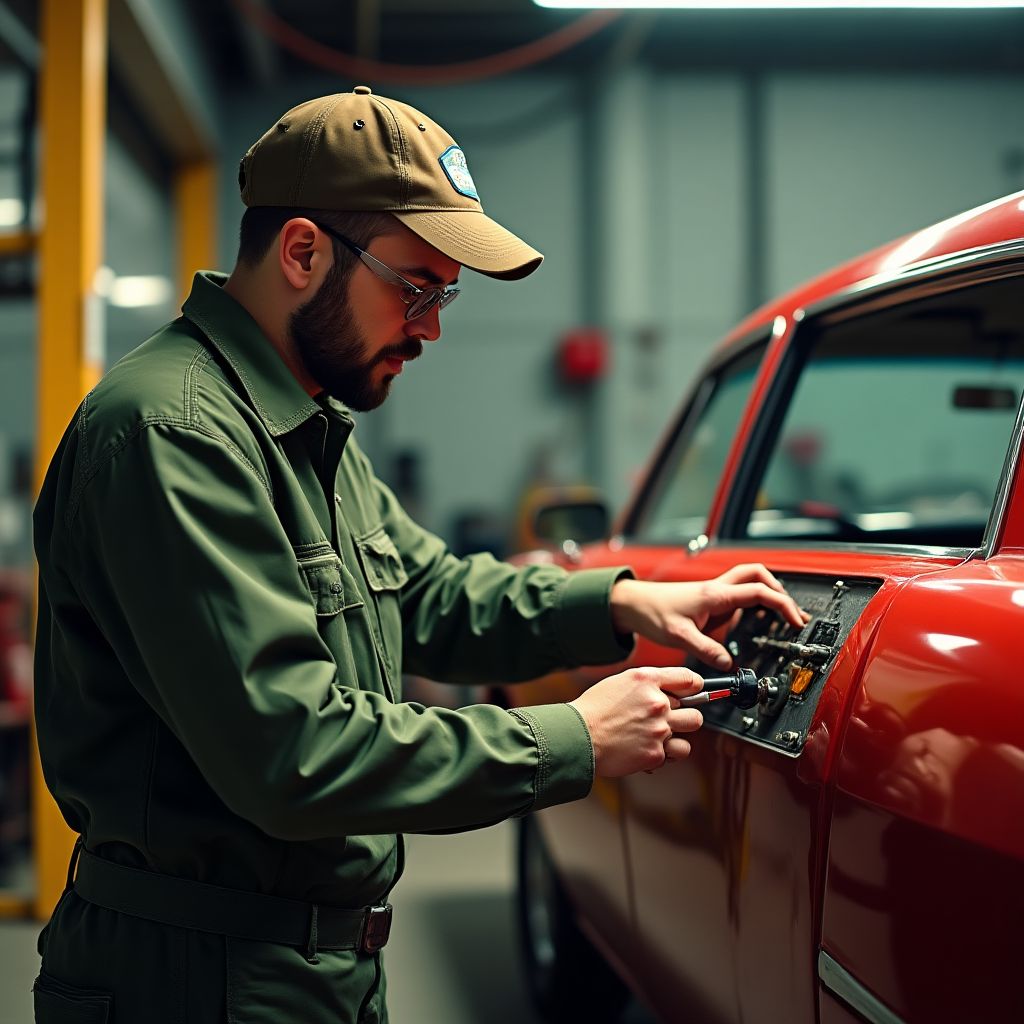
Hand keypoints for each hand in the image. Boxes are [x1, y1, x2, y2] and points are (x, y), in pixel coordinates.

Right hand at [570, 666, 704, 776]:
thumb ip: (650, 684)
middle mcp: (658, 703)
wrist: (578, 737)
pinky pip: (675, 754)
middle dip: (684, 717)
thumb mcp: (621, 682)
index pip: (690, 679)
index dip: (695, 687)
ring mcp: (659, 730)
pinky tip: (644, 749)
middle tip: (667, 721)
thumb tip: (673, 691)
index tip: (693, 694)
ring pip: (689, 735)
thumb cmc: (595, 709)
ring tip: (657, 737)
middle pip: (695, 712)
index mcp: (648, 680)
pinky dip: (662, 754)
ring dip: (677, 737)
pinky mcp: (656, 753)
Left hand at [609, 563, 809, 669]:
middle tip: (793, 614)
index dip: (782, 605)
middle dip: (781, 590)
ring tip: (781, 616)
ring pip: (750, 581)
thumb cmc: (652, 612)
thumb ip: (705, 650)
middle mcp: (718, 589)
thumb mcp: (679, 636)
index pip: (760, 592)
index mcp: (716, 594)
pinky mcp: (710, 600)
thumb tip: (727, 664)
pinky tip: (754, 620)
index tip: (795, 621)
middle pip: (760, 575)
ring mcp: (715, 593)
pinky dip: (753, 603)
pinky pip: (739, 596)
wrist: (633, 603)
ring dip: (768, 593)